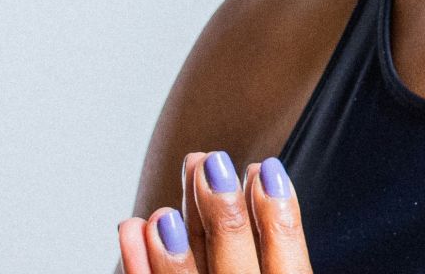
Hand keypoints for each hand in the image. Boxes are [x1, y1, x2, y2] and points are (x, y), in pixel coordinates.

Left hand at [117, 150, 311, 273]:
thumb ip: (277, 243)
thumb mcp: (279, 266)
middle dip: (224, 217)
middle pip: (236, 272)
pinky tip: (134, 225)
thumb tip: (264, 172)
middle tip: (213, 163)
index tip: (265, 168)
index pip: (290, 269)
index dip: (282, 222)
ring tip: (169, 200)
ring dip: (176, 247)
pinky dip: (138, 264)